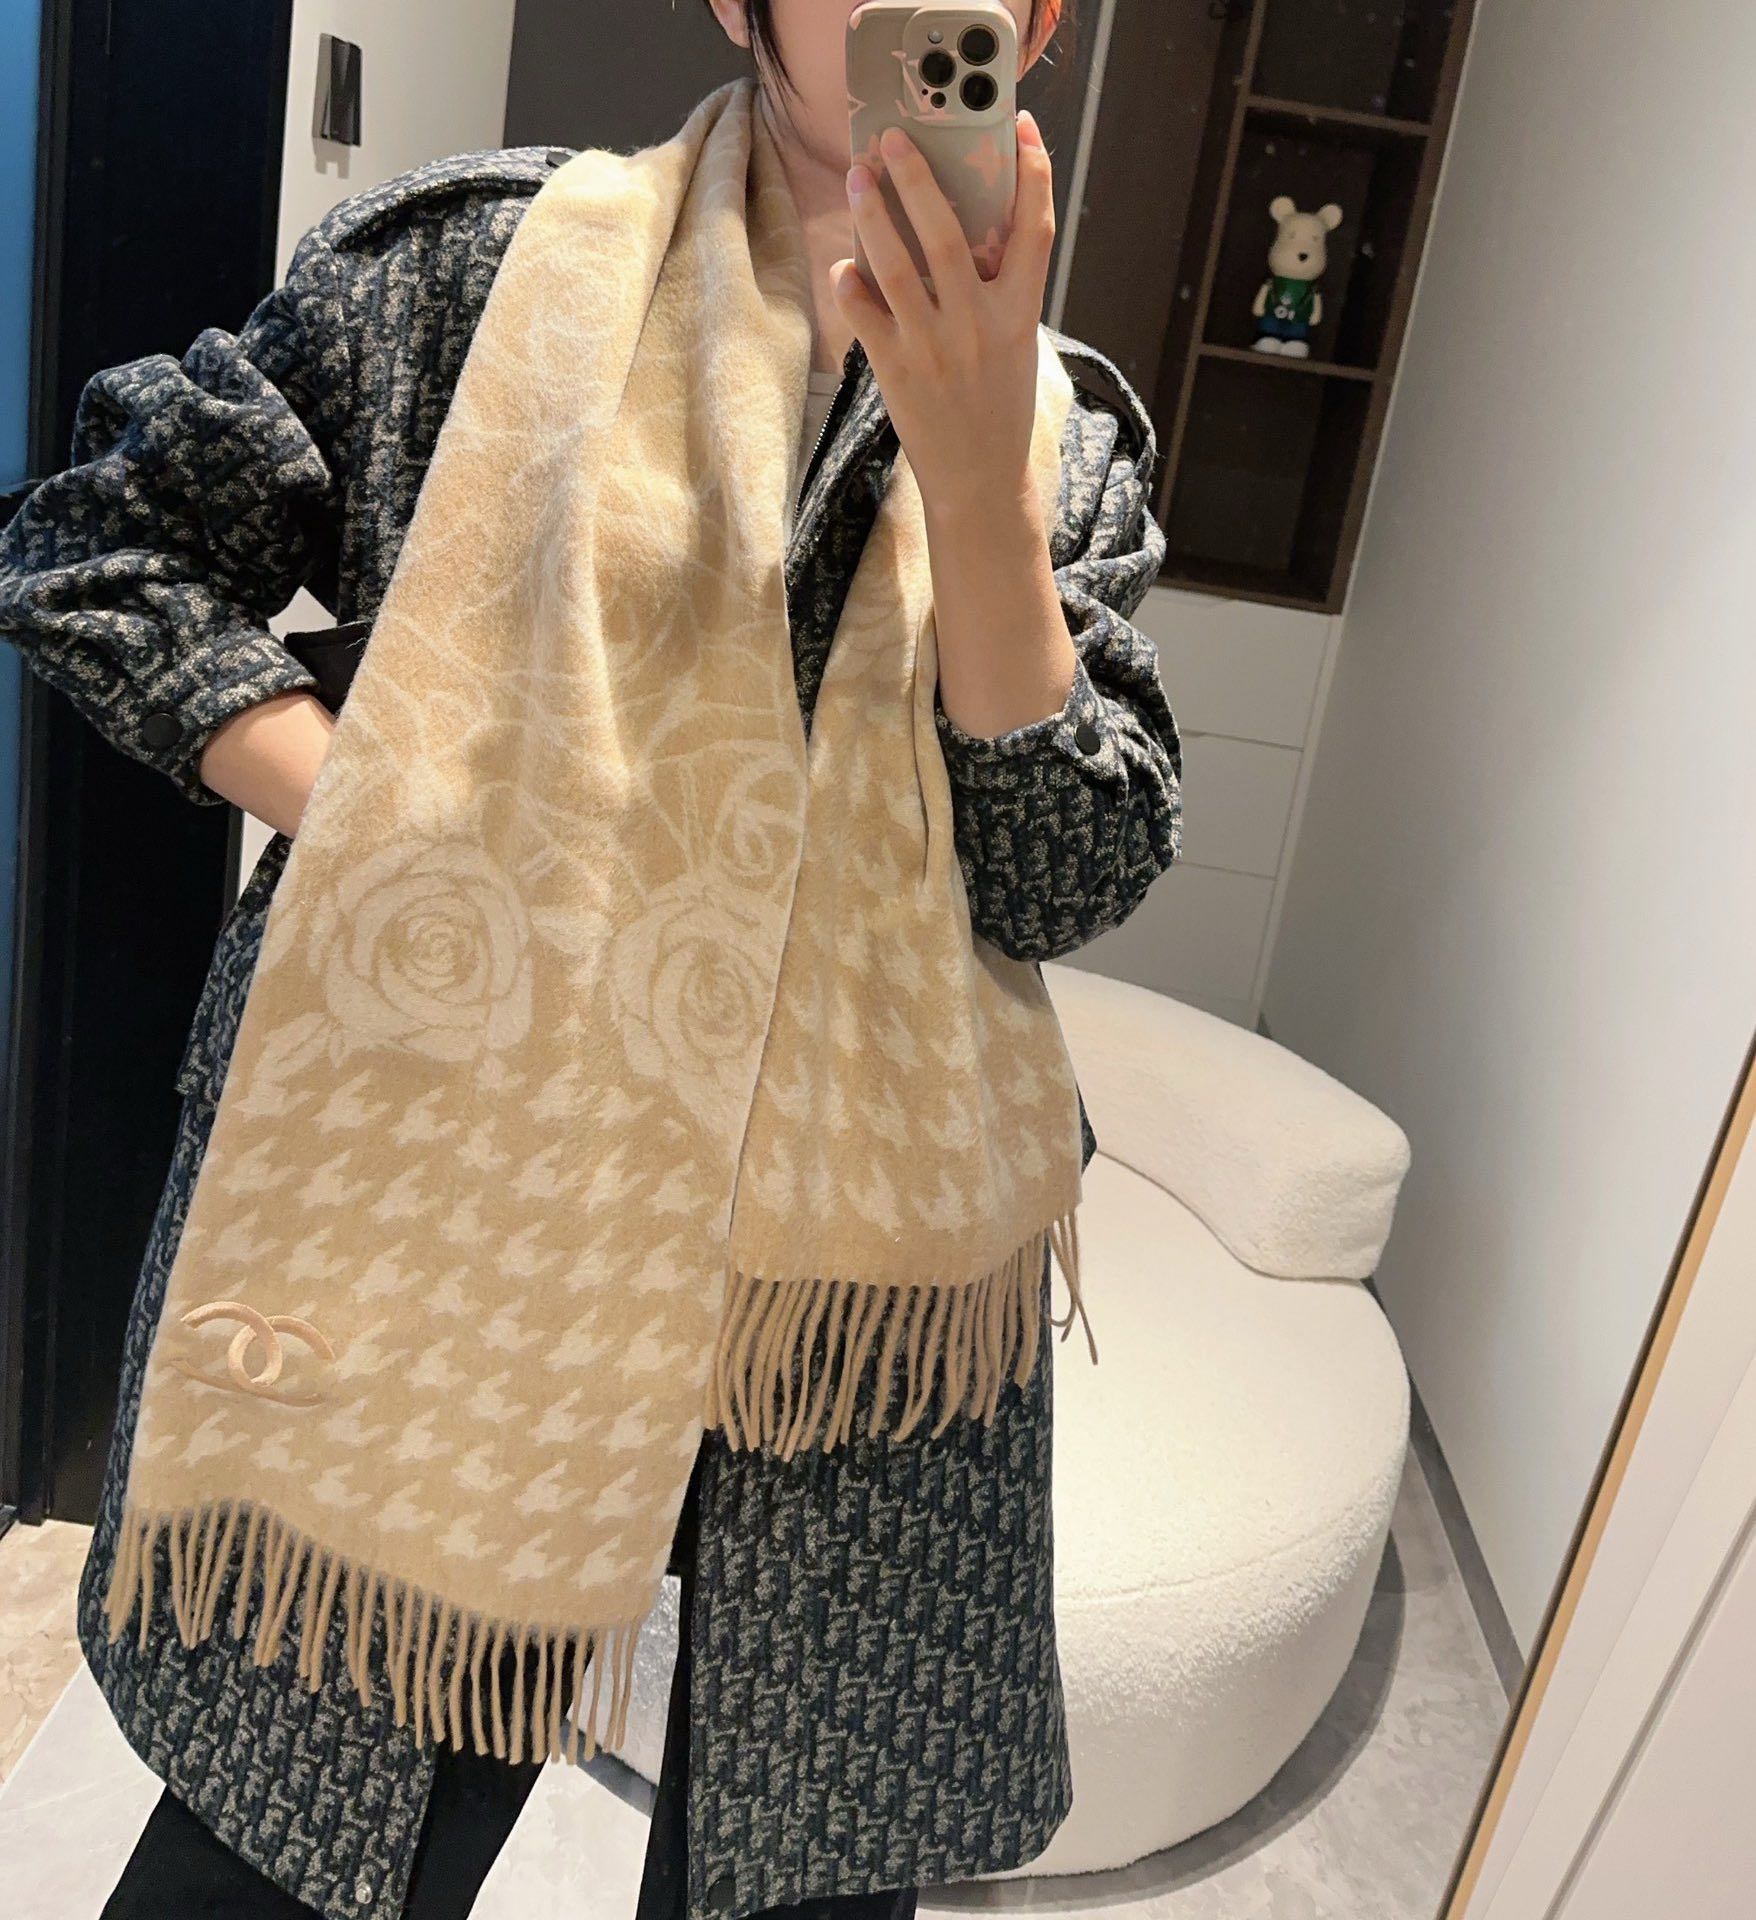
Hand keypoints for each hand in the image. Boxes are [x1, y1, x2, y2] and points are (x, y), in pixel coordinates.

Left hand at [831, 109, 1055, 527]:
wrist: (979, 481)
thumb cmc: (997, 407)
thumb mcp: (1014, 344)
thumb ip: (994, 290)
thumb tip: (957, 229)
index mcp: (1019, 313)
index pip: (1034, 227)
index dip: (1032, 171)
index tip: (1020, 125)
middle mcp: (978, 324)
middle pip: (948, 234)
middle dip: (918, 179)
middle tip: (893, 138)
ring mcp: (934, 347)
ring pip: (896, 266)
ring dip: (873, 215)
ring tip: (859, 177)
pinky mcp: (896, 371)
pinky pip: (864, 314)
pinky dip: (850, 284)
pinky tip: (844, 266)